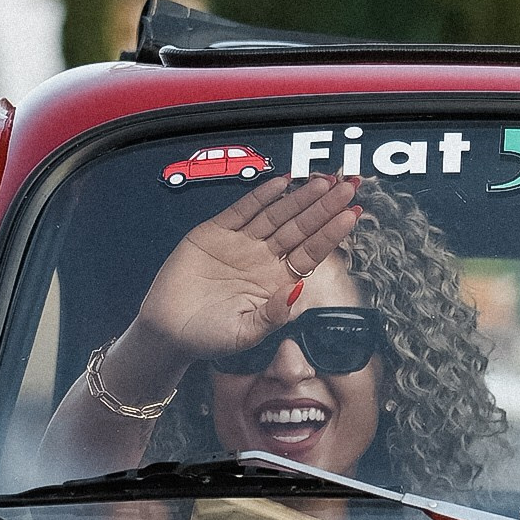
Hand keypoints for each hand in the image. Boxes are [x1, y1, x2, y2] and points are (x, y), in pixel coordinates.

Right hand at [133, 176, 361, 363]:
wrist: (169, 331)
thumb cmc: (209, 337)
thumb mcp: (245, 334)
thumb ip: (272, 315)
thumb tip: (297, 291)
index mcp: (276, 282)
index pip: (311, 253)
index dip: (331, 234)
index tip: (351, 216)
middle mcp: (263, 259)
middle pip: (300, 228)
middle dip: (323, 208)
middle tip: (346, 188)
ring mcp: (241, 244)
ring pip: (276, 215)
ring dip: (299, 198)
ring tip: (322, 182)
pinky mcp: (215, 233)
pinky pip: (242, 210)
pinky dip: (261, 196)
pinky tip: (282, 183)